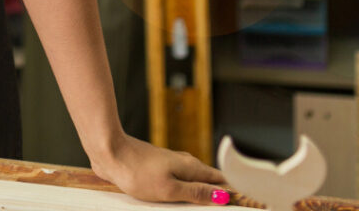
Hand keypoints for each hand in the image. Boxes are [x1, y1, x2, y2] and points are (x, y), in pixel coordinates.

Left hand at [89, 132, 225, 204]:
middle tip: (229, 208)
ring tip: (210, 206)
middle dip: (220, 195)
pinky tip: (183, 200)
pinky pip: (180, 182)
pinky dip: (187, 192)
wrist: (112, 153)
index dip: (233, 192)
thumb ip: (196, 193)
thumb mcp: (169, 189)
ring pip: (195, 181)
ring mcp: (172, 165)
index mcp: (191, 167)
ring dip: (203, 194)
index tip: (246, 203)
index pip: (221, 181)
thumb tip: (222, 196)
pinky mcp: (159, 169)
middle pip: (210, 181)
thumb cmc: (138, 172)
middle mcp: (185, 163)